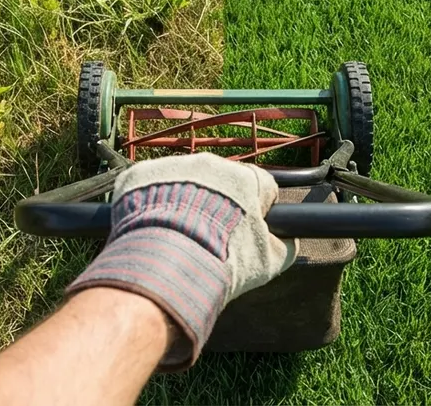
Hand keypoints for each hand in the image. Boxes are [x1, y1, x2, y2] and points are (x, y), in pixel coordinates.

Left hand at [66, 153, 295, 369]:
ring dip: (183, 203)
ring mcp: (174, 165)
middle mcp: (212, 163)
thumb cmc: (222, 263)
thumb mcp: (268, 263)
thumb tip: (290, 240)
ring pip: (184, 182)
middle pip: (220, 183)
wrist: (165, 266)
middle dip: (217, 206)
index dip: (257, 211)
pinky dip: (151, 205)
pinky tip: (151, 230)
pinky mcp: (140, 174)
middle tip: (208, 239)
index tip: (246, 232)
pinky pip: (149, 186)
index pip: (261, 187)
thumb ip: (285, 246)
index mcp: (247, 179)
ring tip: (176, 238)